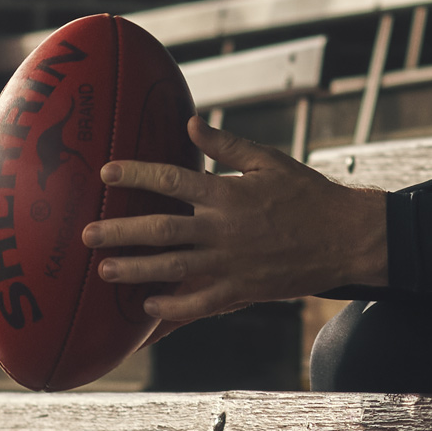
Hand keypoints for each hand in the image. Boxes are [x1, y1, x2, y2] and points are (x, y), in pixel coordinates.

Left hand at [84, 122, 391, 326]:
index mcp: (228, 192)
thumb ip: (226, 144)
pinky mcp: (242, 289)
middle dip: (119, 232)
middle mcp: (224, 228)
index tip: (106, 173)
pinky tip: (148, 306)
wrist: (344, 238)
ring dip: (134, 270)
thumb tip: (189, 124)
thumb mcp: (269, 160)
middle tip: (87, 234)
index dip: (135, 175)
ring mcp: (231, 263)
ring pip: (172, 269)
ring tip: (104, 270)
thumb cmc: (307, 194)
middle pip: (160, 230)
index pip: (171, 181)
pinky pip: (200, 303)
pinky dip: (172, 306)